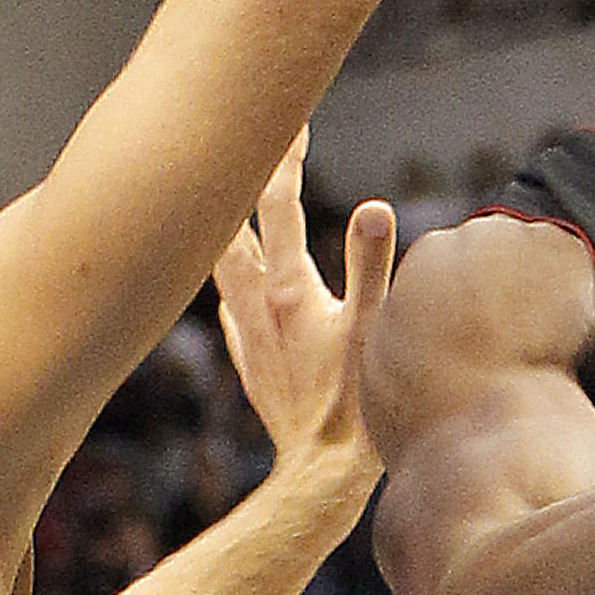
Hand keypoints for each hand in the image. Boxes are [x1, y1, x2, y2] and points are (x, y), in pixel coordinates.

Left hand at [214, 134, 395, 496]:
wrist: (321, 478)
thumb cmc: (357, 409)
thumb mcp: (375, 331)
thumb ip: (372, 265)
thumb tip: (374, 207)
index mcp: (287, 288)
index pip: (278, 201)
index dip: (284, 154)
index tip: (292, 116)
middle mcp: (254, 304)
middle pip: (231, 220)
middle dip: (240, 175)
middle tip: (246, 140)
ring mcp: (245, 331)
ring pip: (218, 259)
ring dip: (222, 221)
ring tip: (222, 193)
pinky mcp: (248, 358)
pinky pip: (226, 301)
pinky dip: (229, 272)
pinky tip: (234, 275)